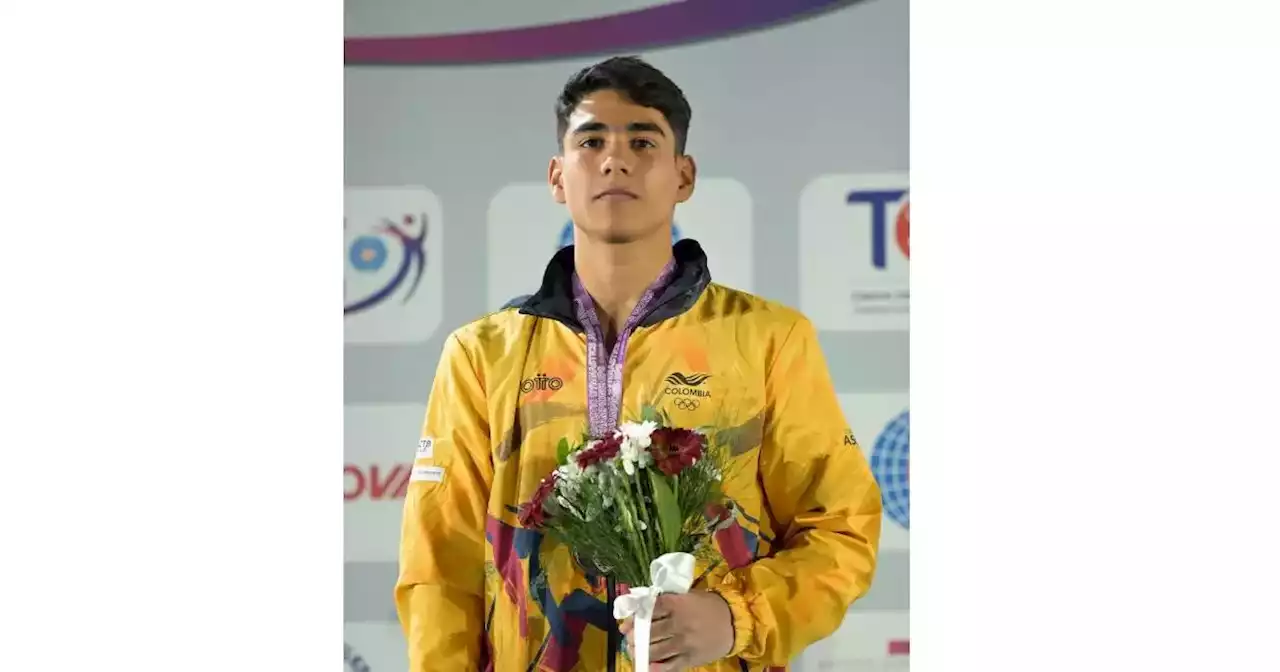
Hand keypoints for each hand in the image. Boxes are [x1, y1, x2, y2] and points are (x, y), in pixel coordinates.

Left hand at [619, 590, 734, 670]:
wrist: (734, 623)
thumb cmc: (709, 606)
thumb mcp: (688, 595)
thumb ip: (667, 600)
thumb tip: (641, 608)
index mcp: (677, 604)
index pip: (649, 610)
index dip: (634, 618)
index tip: (625, 626)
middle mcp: (678, 623)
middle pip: (648, 632)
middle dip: (634, 637)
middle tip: (629, 640)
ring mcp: (684, 642)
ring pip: (654, 650)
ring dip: (640, 652)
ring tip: (635, 652)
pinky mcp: (690, 658)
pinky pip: (668, 666)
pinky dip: (655, 668)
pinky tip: (647, 666)